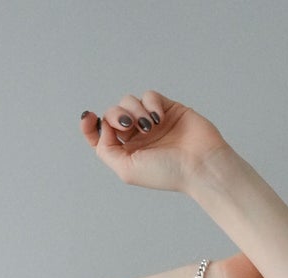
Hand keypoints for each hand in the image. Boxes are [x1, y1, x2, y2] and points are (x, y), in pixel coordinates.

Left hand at [78, 90, 227, 192]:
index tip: (88, 117)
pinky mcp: (167, 108)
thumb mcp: (126, 169)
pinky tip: (158, 118)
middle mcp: (137, 137)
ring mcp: (152, 122)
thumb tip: (102, 125)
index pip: (100, 135)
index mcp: (126, 153)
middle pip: (113, 114)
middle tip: (128, 125)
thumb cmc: (166, 172)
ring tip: (149, 126)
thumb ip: (105, 149)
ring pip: (129, 101)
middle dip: (115, 116)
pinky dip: (150, 103)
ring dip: (134, 110)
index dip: (90, 125)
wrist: (199, 164)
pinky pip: (149, 95)